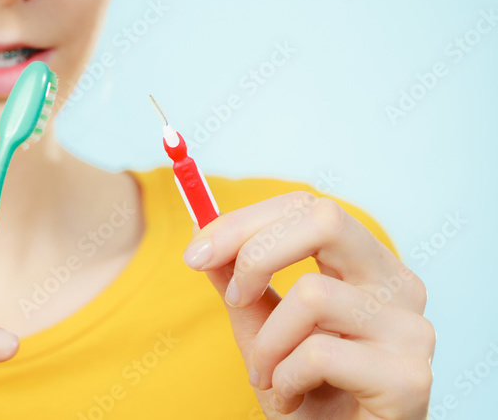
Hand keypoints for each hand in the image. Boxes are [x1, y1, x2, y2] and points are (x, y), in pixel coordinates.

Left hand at [181, 191, 434, 417]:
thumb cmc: (310, 392)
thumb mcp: (262, 329)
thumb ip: (237, 280)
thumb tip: (199, 230)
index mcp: (367, 264)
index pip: (309, 207)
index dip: (245, 221)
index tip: (196, 252)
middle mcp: (398, 285)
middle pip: (325, 218)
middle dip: (255, 253)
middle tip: (232, 299)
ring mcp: (410, 329)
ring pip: (312, 294)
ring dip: (268, 343)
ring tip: (267, 376)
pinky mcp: (408, 377)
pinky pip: (319, 353)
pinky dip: (286, 378)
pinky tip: (292, 398)